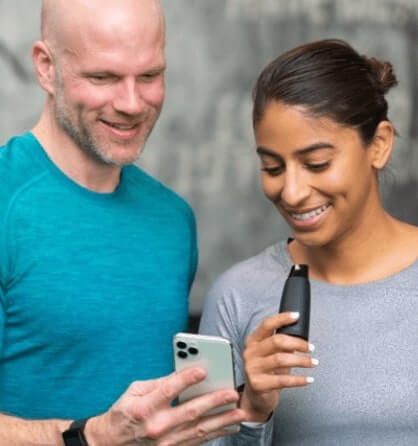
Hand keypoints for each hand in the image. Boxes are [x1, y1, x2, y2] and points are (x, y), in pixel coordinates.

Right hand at [85, 366, 246, 445]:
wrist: (111, 444)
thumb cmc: (123, 413)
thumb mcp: (134, 391)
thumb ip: (158, 383)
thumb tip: (182, 374)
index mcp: (144, 408)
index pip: (168, 390)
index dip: (186, 379)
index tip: (203, 370)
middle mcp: (157, 427)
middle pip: (190, 412)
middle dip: (214, 401)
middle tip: (231, 393)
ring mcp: (166, 442)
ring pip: (199, 430)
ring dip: (222, 420)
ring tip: (238, 412)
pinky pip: (197, 441)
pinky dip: (215, 434)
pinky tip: (228, 426)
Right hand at [240, 312, 316, 421]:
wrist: (256, 397)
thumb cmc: (267, 372)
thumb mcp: (271, 354)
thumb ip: (281, 344)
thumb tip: (300, 335)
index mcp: (253, 340)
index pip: (266, 324)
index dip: (282, 319)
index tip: (296, 316)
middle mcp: (250, 352)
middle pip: (276, 341)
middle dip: (297, 343)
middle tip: (310, 347)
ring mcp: (252, 368)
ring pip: (280, 360)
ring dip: (301, 361)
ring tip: (312, 362)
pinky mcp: (258, 384)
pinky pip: (282, 380)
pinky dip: (299, 380)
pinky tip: (308, 379)